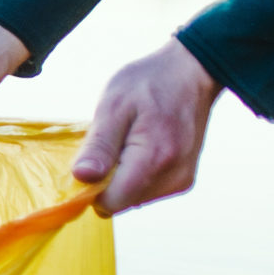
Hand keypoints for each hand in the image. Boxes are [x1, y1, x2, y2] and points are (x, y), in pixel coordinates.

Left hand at [72, 40, 219, 213]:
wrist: (190, 72)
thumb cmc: (149, 83)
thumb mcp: (114, 106)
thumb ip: (99, 145)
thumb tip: (83, 178)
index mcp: (154, 159)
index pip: (111, 202)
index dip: (90, 187)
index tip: (89, 159)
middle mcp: (173, 177)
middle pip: (121, 202)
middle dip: (106, 179)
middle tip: (112, 142)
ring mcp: (181, 180)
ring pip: (132, 198)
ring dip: (120, 176)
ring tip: (127, 141)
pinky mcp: (183, 179)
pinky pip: (145, 190)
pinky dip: (134, 174)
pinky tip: (138, 147)